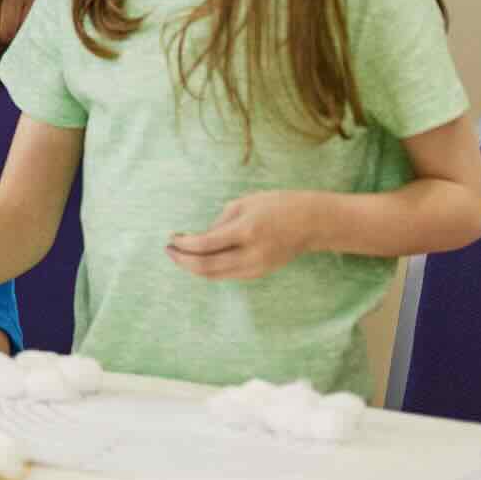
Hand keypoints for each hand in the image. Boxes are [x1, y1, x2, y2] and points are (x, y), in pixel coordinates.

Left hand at [167, 191, 317, 280]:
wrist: (312, 223)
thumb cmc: (277, 206)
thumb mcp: (245, 204)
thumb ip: (219, 222)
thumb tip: (197, 239)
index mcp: (246, 231)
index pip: (205, 245)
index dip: (183, 244)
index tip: (171, 237)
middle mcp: (251, 254)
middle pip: (206, 266)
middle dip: (182, 260)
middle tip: (168, 250)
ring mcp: (256, 268)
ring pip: (215, 275)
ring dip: (192, 267)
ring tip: (178, 255)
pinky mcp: (259, 273)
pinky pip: (226, 275)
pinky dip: (208, 269)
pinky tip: (199, 259)